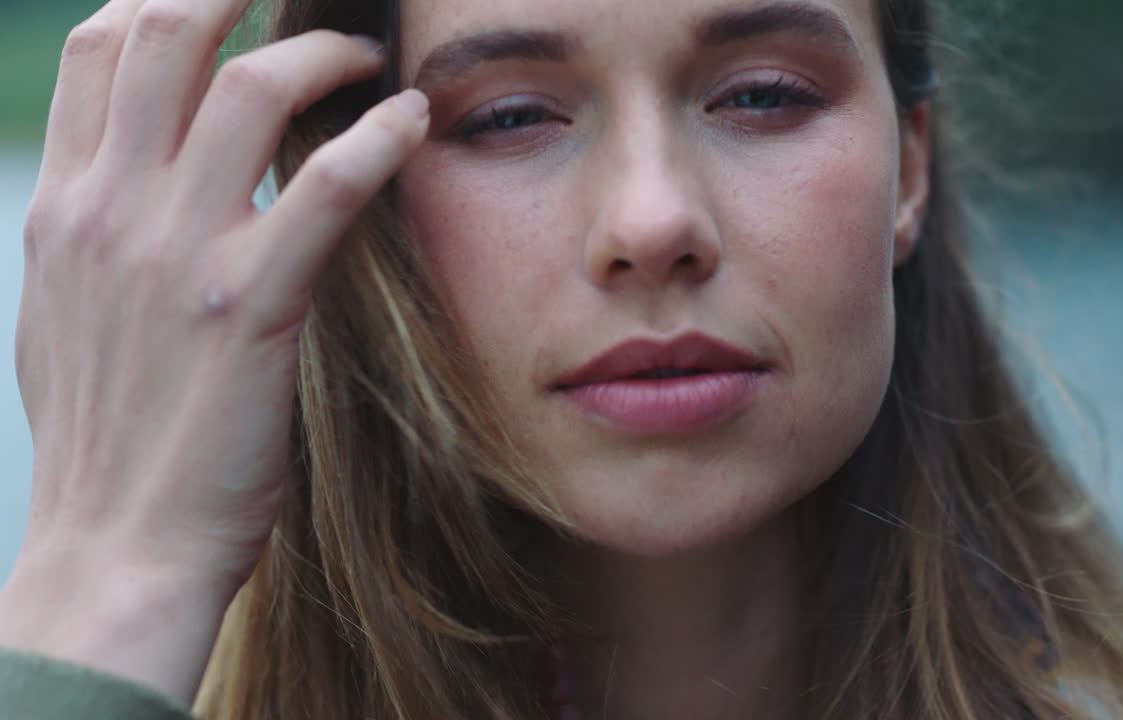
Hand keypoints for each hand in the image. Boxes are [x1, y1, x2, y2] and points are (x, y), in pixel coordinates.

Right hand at [2, 0, 427, 702]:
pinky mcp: (248, 304)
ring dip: (322, 52)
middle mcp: (109, 209)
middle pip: (167, 32)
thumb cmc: (109, 439)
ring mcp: (175, 252)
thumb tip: (126, 181)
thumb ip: (97, 234)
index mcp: (65, 207)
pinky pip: (324, 185)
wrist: (117, 545)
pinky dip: (376, 138)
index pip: (106, 49)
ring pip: (247, 86)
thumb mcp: (70, 315)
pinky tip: (410, 122)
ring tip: (368, 56)